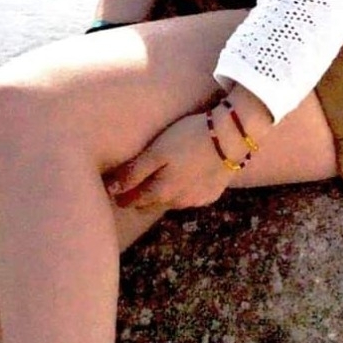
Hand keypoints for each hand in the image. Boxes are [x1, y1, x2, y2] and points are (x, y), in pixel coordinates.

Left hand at [104, 110, 237, 210]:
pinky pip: (191, 198)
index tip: (113, 192)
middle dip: (139, 199)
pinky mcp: (212, 193)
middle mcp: (178, 202)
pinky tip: (183, 180)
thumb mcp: (157, 151)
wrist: (231, 137)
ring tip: (156, 182)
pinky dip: (183, 192)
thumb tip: (111, 190)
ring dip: (162, 196)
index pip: (134, 201)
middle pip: (151, 205)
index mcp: (161, 191)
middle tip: (130, 189)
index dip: (121, 197)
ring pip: (171, 203)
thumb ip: (133, 172)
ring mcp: (197, 199)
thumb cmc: (188, 138)